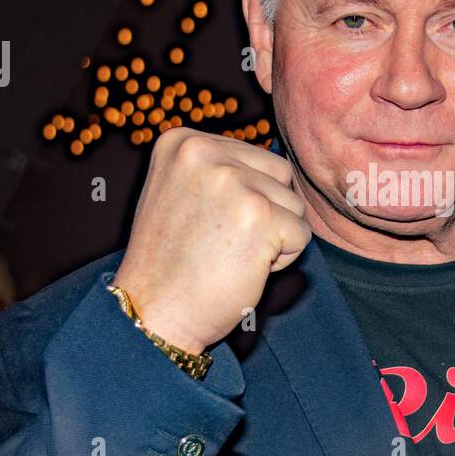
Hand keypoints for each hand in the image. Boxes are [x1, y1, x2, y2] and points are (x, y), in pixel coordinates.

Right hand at [112, 128, 311, 353]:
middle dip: (266, 212)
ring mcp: (232, 182)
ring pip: (293, 205)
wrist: (152, 313)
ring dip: (274, 236)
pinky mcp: (259, 216)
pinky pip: (301, 235)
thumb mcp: (179, 193)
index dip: (243, 199)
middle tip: (222, 243)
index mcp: (182, 142)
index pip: (253, 158)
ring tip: (229, 255)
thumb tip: (277, 166)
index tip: (203, 225)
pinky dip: (282, 260)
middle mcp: (204, 152)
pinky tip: (242, 268)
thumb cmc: (170, 262)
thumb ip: (218, 170)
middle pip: (279, 175)